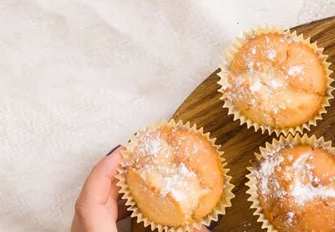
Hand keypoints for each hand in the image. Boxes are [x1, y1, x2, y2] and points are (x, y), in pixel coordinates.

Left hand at [71, 145, 210, 231]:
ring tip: (139, 179)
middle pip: (93, 198)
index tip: (123, 150)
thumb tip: (204, 225)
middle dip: (115, 175)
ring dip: (115, 193)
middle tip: (137, 159)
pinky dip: (115, 209)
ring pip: (95, 210)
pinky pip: (99, 221)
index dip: (105, 169)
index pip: (91, 196)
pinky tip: (135, 209)